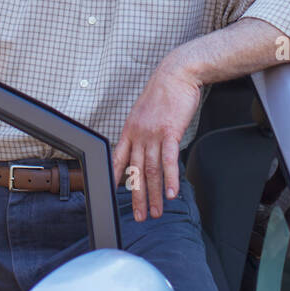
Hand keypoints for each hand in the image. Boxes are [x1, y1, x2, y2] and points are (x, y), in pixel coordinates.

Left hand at [112, 57, 202, 221]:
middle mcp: (138, 134)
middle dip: (137, 197)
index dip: (114, 179)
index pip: (117, 159)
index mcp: (130, 130)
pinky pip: (168, 161)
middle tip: (139, 216)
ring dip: (154, 195)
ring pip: (151, 171)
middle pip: (136, 172)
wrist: (176, 74)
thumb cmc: (164, 92)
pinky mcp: (169, 132)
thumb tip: (143, 146)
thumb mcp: (145, 112)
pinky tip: (171, 194)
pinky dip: (170, 180)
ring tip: (156, 211)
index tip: (113, 195)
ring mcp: (152, 134)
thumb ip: (142, 131)